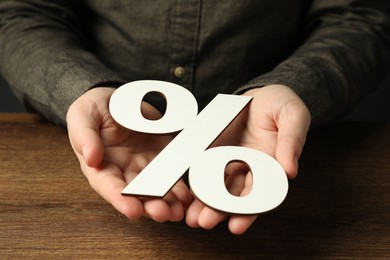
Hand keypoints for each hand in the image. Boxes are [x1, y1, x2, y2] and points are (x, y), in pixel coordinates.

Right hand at [66, 87, 191, 221]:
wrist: (119, 97)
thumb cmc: (95, 108)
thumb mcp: (82, 114)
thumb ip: (84, 135)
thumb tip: (90, 158)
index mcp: (101, 165)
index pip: (109, 186)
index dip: (120, 199)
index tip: (133, 210)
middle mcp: (123, 172)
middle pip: (136, 195)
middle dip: (150, 206)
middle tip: (163, 214)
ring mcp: (144, 167)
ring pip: (156, 190)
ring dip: (168, 202)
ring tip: (179, 210)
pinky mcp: (162, 159)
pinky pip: (172, 176)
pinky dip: (180, 187)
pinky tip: (189, 196)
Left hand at [185, 84, 310, 233]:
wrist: (261, 94)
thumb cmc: (281, 104)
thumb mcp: (293, 115)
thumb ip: (292, 140)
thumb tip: (291, 170)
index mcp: (269, 164)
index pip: (259, 192)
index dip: (249, 210)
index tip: (237, 225)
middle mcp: (248, 167)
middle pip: (233, 194)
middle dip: (219, 210)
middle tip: (205, 222)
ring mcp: (229, 159)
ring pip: (216, 185)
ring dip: (204, 202)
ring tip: (192, 217)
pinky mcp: (213, 149)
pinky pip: (203, 166)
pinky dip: (195, 181)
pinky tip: (185, 194)